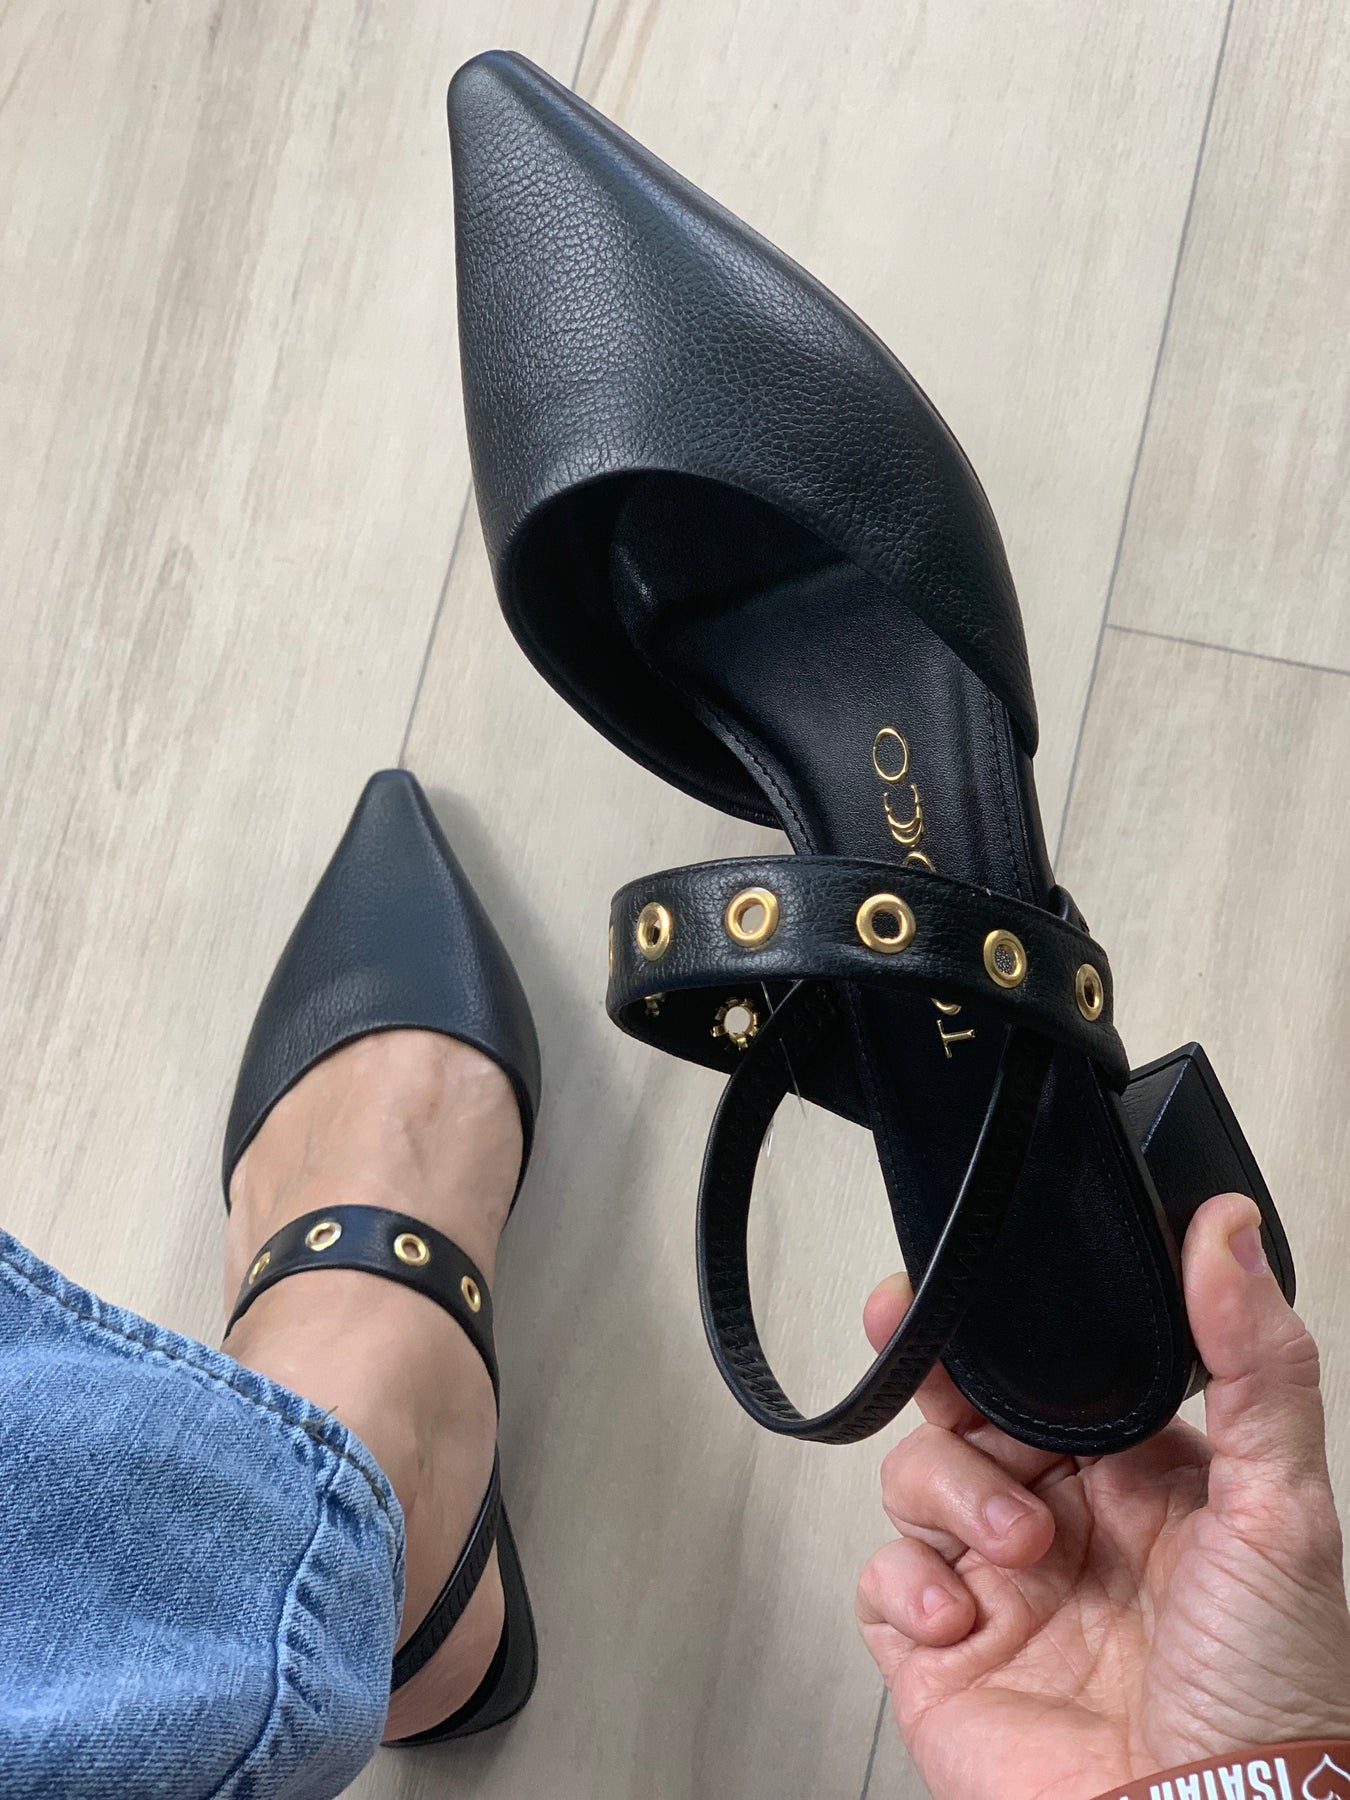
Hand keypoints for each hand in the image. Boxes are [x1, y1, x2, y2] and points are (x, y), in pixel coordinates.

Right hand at [856, 1193, 1349, 1799]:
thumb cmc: (1268, 1692)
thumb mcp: (1284, 1506)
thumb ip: (1257, 1360)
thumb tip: (1227, 1231)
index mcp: (1136, 1473)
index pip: (1048, 1369)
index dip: (1003, 1327)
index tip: (963, 1285)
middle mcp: (1061, 1518)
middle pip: (963, 1406)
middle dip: (940, 1377)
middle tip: (936, 1365)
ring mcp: (997, 1584)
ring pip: (916, 1475)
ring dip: (955, 1492)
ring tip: (1018, 1547)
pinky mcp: (941, 1650)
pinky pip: (881, 1576)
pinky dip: (910, 1580)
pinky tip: (968, 1612)